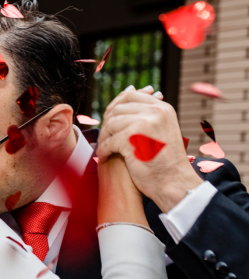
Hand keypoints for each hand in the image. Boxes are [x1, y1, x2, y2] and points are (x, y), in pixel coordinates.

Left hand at [98, 87, 202, 212]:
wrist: (174, 182)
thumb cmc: (166, 160)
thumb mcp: (162, 130)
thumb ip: (147, 116)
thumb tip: (128, 95)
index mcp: (162, 108)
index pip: (131, 96)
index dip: (115, 105)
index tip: (107, 117)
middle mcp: (155, 112)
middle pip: (118, 110)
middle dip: (107, 123)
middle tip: (104, 137)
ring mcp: (144, 124)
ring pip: (110, 124)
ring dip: (104, 137)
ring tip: (104, 148)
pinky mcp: (132, 140)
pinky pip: (108, 141)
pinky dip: (103, 150)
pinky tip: (104, 156)